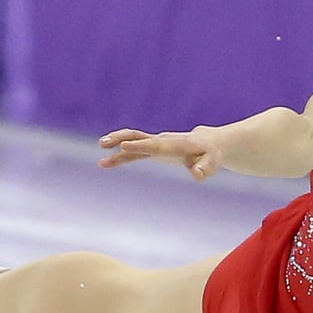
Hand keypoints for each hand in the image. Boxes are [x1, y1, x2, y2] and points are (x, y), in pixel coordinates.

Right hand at [99, 125, 224, 179]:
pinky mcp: (153, 147)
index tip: (125, 146)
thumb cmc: (211, 155)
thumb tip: (198, 174)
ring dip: (116, 142)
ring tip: (100, 147)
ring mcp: (157, 142)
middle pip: (140, 137)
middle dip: (122, 139)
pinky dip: (120, 155)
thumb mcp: (213, 164)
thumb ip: (205, 168)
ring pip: (133, 139)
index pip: (157, 146)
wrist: (209, 143)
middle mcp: (164, 140)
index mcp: (177, 144)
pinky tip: (105, 162)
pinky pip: (134, 149)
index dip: (141, 146)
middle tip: (104, 143)